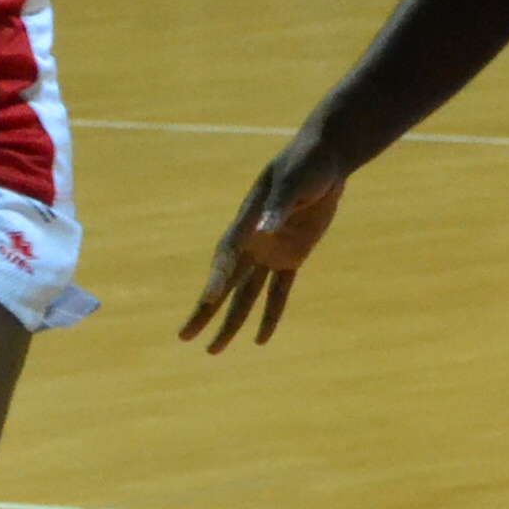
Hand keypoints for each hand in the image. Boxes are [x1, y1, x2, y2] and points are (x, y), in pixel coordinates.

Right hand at [181, 137, 346, 350]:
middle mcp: (252, 242)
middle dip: (205, 311)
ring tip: (214, 349)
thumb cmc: (305, 165)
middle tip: (185, 336)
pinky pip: (278, 293)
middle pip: (225, 284)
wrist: (324, 160)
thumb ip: (279, 206)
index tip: (207, 299)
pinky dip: (270, 315)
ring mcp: (270, 252)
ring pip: (246, 296)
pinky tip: (260, 340)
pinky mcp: (291, 257)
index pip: (228, 256)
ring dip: (232, 322)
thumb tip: (264, 227)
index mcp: (248, 222)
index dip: (217, 278)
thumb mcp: (293, 182)